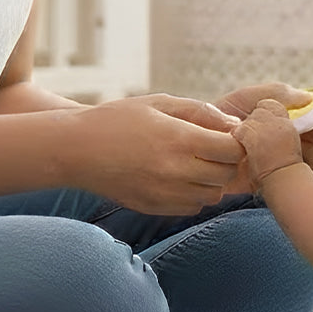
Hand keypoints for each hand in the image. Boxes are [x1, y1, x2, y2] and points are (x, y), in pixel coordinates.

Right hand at [71, 94, 242, 215]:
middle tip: (213, 149)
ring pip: (213, 195)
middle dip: (226, 162)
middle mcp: (174, 170)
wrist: (77, 149)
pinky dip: (195, 195)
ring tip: (195, 163)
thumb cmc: (119, 119)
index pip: (231, 150)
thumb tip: (234, 126)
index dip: (235, 142)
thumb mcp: (160, 103)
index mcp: (178, 138)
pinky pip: (192, 208)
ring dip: (212, 180)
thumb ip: (200, 111)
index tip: (225, 135)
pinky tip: (180, 178)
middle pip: (226, 175)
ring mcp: (164, 193)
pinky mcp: (154, 208)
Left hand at [216, 83, 312, 179]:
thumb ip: (276, 93)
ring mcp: (291, 160)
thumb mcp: (246, 98)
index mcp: (290, 114)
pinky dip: (312, 167)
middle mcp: (295, 137)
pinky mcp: (282, 180)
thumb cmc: (221, 118)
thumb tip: (308, 97)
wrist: (200, 146)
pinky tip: (308, 160)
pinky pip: (306, 177)